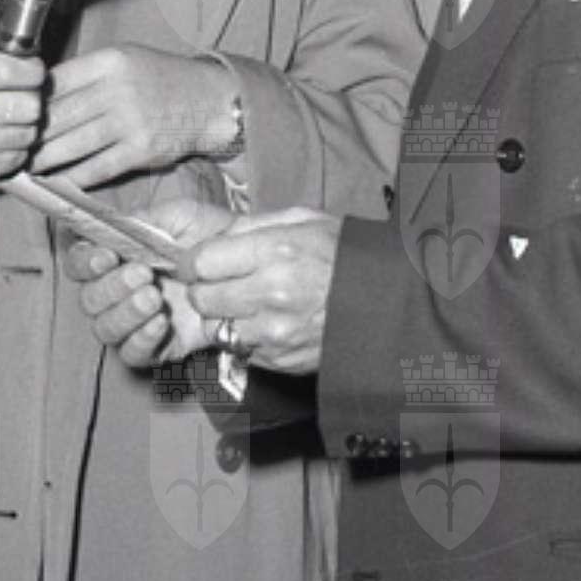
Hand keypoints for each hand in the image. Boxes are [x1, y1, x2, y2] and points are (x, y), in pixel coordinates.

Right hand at [0, 48, 44, 195]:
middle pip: (30, 105)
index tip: (32, 73)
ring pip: (28, 134)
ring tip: (5, 122)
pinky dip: (12, 150)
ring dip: (23, 128)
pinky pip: (16, 158)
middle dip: (30, 101)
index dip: (33, 71)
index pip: (17, 71)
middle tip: (20, 100)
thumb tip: (20, 52)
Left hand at [31, 46, 236, 190]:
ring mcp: (130, 121)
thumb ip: (87, 73)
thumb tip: (40, 94)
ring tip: (30, 165)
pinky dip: (75, 177)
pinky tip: (60, 180)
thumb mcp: (124, 59)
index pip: (56, 83)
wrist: (207, 100)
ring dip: (46, 160)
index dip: (31, 102)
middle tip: (13, 146)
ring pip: (73, 145)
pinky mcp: (141, 150)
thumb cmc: (160, 79)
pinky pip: (98, 168)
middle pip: (59, 117)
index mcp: (109, 62)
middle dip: (32, 135)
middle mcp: (118, 89)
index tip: (16, 115)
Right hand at [66, 198, 236, 366]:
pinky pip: (131, 353)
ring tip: (154, 298)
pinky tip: (160, 323)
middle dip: (111, 288)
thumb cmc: (208, 235)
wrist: (244, 265)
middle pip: (89, 300)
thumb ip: (143, 220)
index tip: (106, 256)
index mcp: (116, 257)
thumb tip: (112, 228)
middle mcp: (117, 292)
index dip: (85, 262)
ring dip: (125, 314)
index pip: (79, 263)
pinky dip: (141, 339)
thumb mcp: (180, 216)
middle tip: (143, 275)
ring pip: (105, 329)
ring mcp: (134, 322)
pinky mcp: (154, 347)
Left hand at [184, 210, 340, 374]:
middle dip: (204, 290)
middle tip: (221, 284)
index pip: (202, 261)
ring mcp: (274, 332)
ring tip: (247, 305)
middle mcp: (270, 293)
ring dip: (223, 317)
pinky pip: (242, 349)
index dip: (195, 262)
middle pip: (202, 298)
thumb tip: (215, 235)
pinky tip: (268, 323)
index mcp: (275, 251)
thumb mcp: (304, 220)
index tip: (200, 263)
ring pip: (217, 328)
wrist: (385, 303)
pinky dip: (246, 338)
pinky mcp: (280, 359)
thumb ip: (255, 224)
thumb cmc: (342, 255)